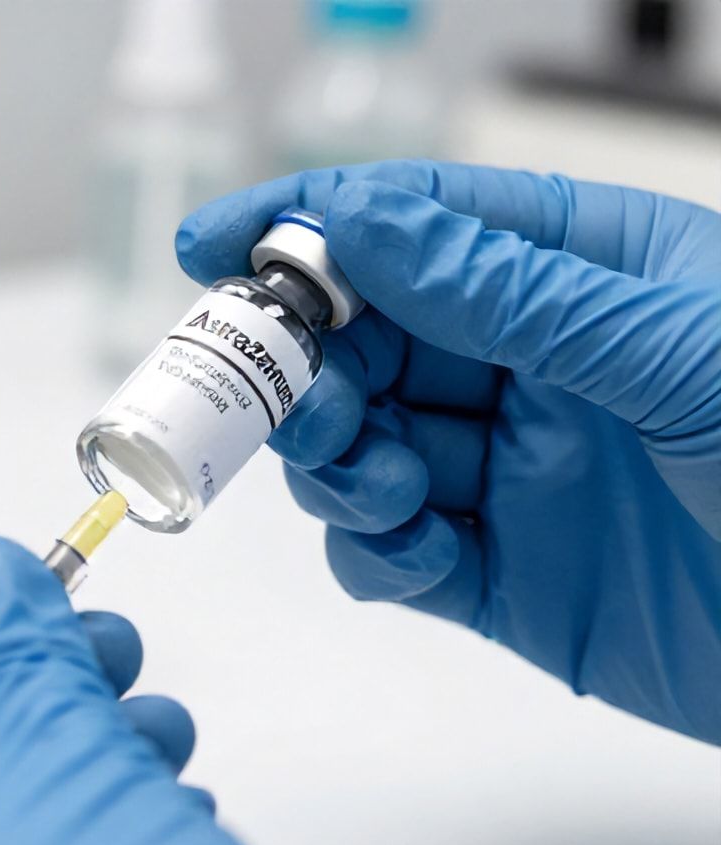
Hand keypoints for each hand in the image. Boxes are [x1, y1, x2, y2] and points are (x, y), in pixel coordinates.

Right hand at [178, 160, 720, 743]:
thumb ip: (504, 290)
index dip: (314, 225)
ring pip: (360, 445)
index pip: (423, 224)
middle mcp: (538, 367)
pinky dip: (373, 548)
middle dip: (311, 361)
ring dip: (338, 458)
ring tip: (380, 476)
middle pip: (369, 339)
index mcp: (588, 276)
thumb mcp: (672, 353)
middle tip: (291, 393)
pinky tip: (412, 546)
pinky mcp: (499, 577)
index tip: (217, 243)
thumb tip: (364, 224)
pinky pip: (390, 551)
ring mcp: (513, 473)